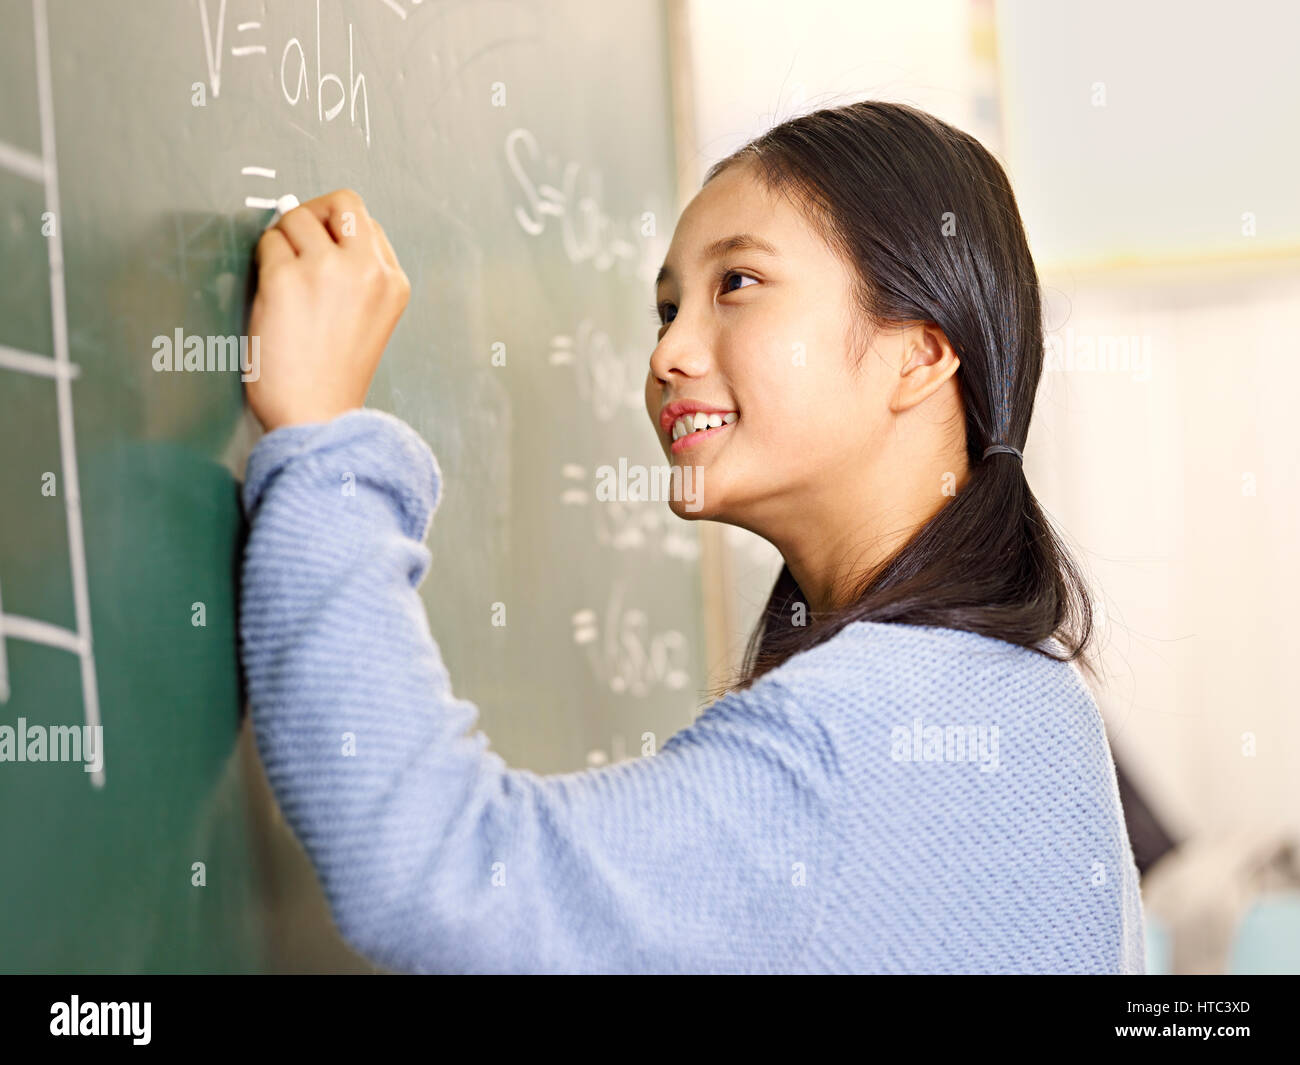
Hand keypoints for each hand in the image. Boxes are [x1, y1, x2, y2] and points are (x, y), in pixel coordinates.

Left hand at [245, 188, 409, 430]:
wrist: (316, 417)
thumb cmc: (334, 377)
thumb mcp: (370, 318)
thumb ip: (358, 275)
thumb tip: (316, 227)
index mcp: (392, 282)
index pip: (366, 224)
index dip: (337, 233)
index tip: (321, 253)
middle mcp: (367, 269)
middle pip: (340, 203)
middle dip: (313, 217)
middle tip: (297, 247)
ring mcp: (327, 271)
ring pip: (297, 218)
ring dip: (283, 242)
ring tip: (283, 283)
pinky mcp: (287, 279)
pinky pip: (268, 244)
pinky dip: (263, 262)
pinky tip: (270, 296)